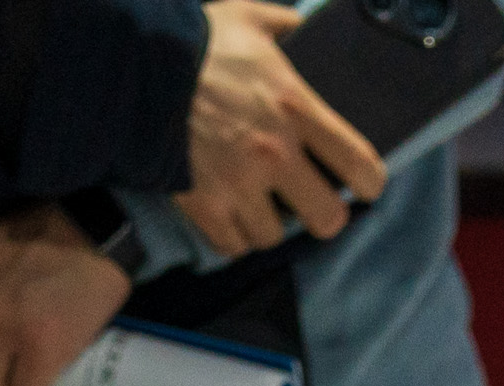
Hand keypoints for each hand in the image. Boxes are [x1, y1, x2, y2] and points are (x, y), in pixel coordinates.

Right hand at [176, 0, 386, 256]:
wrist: (132, 68)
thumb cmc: (195, 41)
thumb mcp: (248, 17)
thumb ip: (286, 26)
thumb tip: (306, 26)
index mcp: (295, 107)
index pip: (360, 165)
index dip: (370, 183)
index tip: (364, 186)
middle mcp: (274, 153)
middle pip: (327, 218)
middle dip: (323, 214)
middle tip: (312, 204)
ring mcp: (238, 184)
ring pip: (275, 237)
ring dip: (270, 224)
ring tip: (261, 206)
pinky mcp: (203, 205)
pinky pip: (233, 245)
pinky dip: (233, 236)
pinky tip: (230, 216)